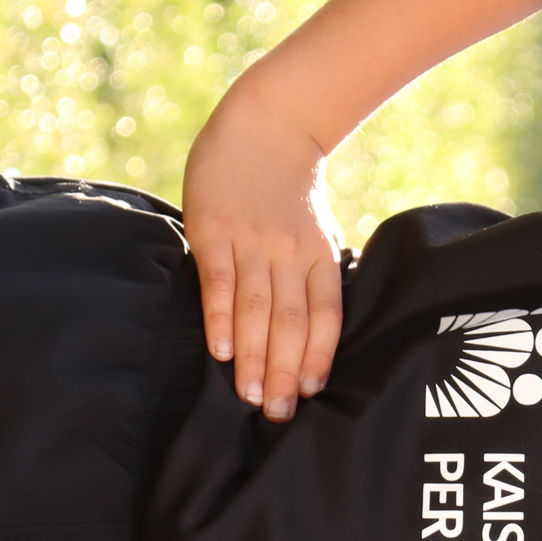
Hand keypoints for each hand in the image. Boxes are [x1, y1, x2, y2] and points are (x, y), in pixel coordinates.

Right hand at [181, 97, 346, 421]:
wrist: (265, 126)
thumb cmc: (291, 191)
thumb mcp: (317, 233)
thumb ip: (314, 277)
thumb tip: (312, 336)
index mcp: (321, 256)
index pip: (325, 317)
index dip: (318, 357)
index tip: (308, 394)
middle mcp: (291, 253)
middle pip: (291, 323)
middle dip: (284, 373)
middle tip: (276, 414)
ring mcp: (252, 241)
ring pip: (257, 310)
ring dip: (253, 357)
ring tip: (250, 397)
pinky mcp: (215, 230)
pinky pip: (220, 282)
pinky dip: (221, 318)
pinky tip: (221, 352)